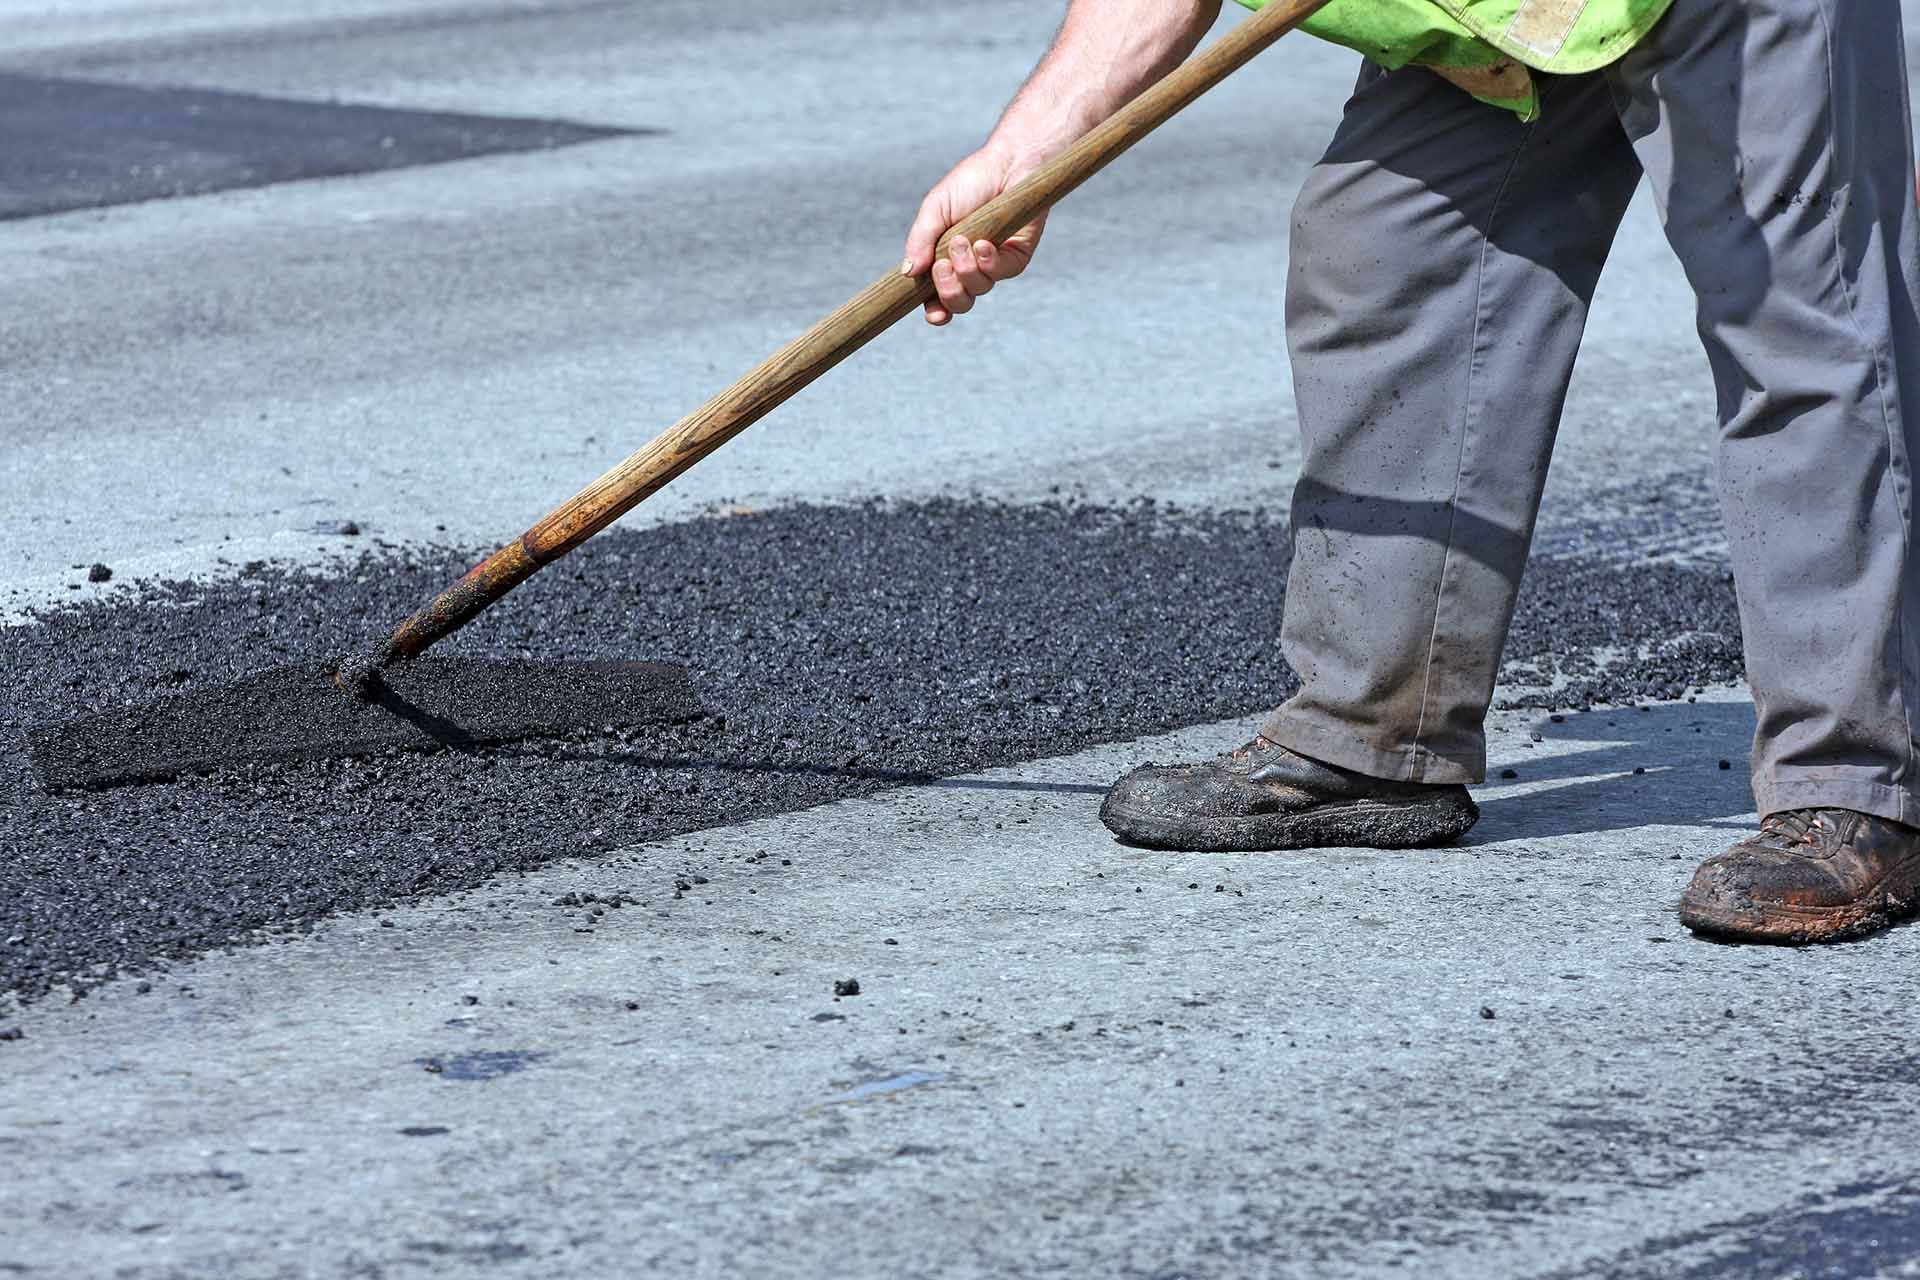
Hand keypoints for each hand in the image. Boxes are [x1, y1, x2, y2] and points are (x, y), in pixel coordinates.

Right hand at [902, 146, 1045, 325]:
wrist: (1007, 164)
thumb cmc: (969, 183)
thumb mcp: (935, 209)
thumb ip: (919, 240)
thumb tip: (907, 273)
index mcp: (946, 260)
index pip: (938, 297)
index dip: (935, 311)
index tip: (932, 312)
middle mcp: (970, 268)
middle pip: (959, 303)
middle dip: (948, 290)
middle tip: (942, 265)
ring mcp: (994, 265)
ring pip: (978, 290)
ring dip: (965, 269)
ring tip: (963, 240)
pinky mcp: (1016, 258)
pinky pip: (1000, 274)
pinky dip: (988, 262)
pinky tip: (984, 243)